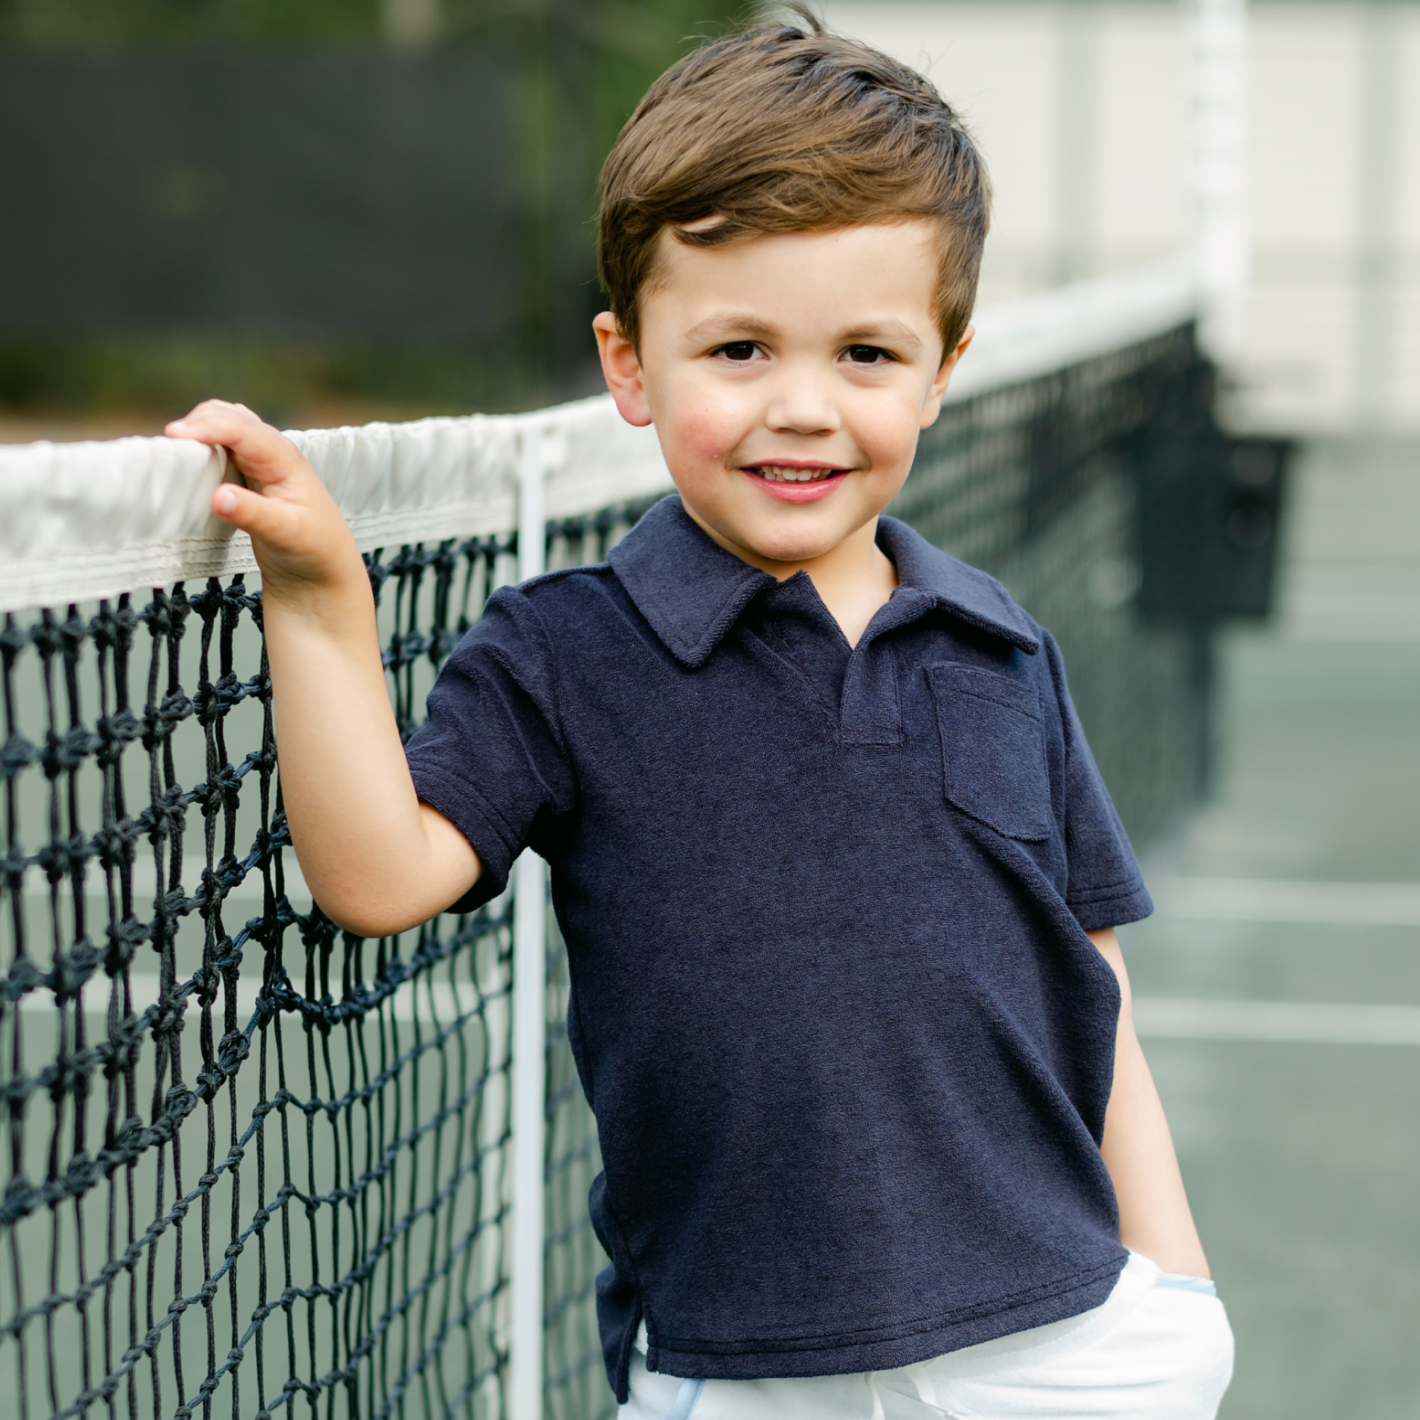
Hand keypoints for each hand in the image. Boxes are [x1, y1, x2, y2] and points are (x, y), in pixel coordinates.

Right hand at [166, 400, 365, 604]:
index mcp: (284, 457)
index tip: (174, 434)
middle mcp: (271, 451)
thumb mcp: (286, 534)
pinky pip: (218, 450)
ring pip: (220, 428)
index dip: (207, 427)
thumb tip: (218, 497)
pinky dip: (200, 450)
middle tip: (168, 448)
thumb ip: (252, 515)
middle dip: (196, 423)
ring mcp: (258, 460)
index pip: (242, 429)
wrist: (322, 566)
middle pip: (227, 416)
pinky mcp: (246, 475)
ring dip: (197, 433)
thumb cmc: (313, 547)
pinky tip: (188, 469)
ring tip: (174, 455)